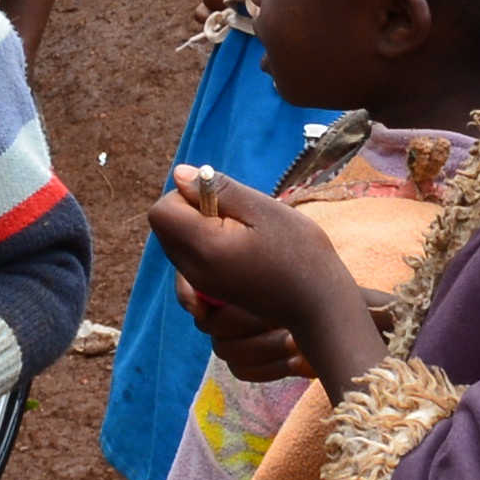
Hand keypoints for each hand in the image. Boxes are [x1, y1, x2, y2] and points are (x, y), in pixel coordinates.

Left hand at [146, 168, 374, 393]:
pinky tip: (240, 249)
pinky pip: (190, 261)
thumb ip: (218, 189)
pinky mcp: (211, 292)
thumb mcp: (262, 209)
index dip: (185, 195)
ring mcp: (201, 285)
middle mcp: (194, 271)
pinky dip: (207, 247)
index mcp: (204, 248)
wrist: (318, 304)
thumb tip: (180, 175)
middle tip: (235, 215)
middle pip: (165, 228)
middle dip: (191, 211)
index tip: (221, 200)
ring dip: (200, 228)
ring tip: (241, 232)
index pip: (161, 212)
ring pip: (177, 243)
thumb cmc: (299, 252)